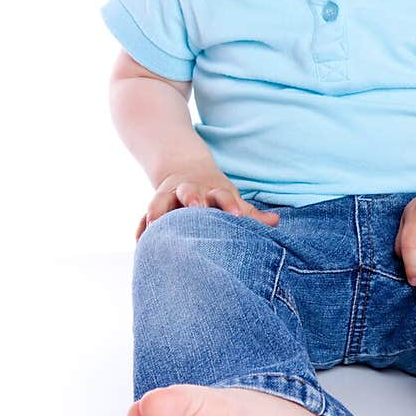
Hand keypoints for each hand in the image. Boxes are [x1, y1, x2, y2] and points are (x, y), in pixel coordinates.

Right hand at [135, 172, 280, 241]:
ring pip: (160, 201)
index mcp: (211, 191)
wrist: (185, 171)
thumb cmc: (214, 195)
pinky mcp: (153, 207)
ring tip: (155, 226)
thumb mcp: (232, 200)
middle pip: (189, 191)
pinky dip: (141, 228)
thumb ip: (250, 215)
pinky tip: (140, 243)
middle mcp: (189, 191)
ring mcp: (168, 197)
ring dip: (158, 212)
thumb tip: (275, 223)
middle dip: (192, 198)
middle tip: (196, 207)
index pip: (222, 196)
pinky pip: (143, 217)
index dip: (229, 205)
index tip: (237, 217)